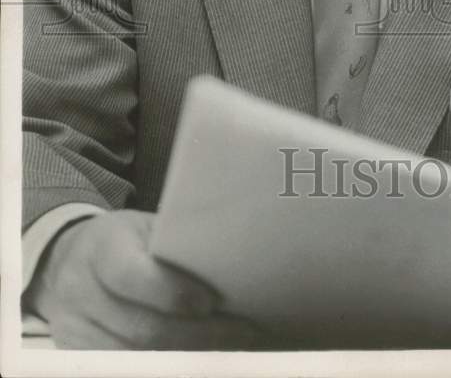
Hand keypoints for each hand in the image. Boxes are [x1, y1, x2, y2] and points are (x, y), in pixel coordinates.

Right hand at [25, 209, 263, 348]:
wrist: (67, 263)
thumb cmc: (125, 242)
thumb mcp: (144, 228)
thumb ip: (177, 245)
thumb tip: (233, 260)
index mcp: (102, 247)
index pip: (130, 275)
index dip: (172, 292)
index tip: (211, 301)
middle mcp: (81, 290)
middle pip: (140, 328)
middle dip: (197, 336)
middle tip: (242, 333)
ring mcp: (74, 329)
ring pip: (134, 358)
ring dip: (187, 359)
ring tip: (230, 350)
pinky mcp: (77, 355)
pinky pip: (123, 369)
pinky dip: (166, 367)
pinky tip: (197, 360)